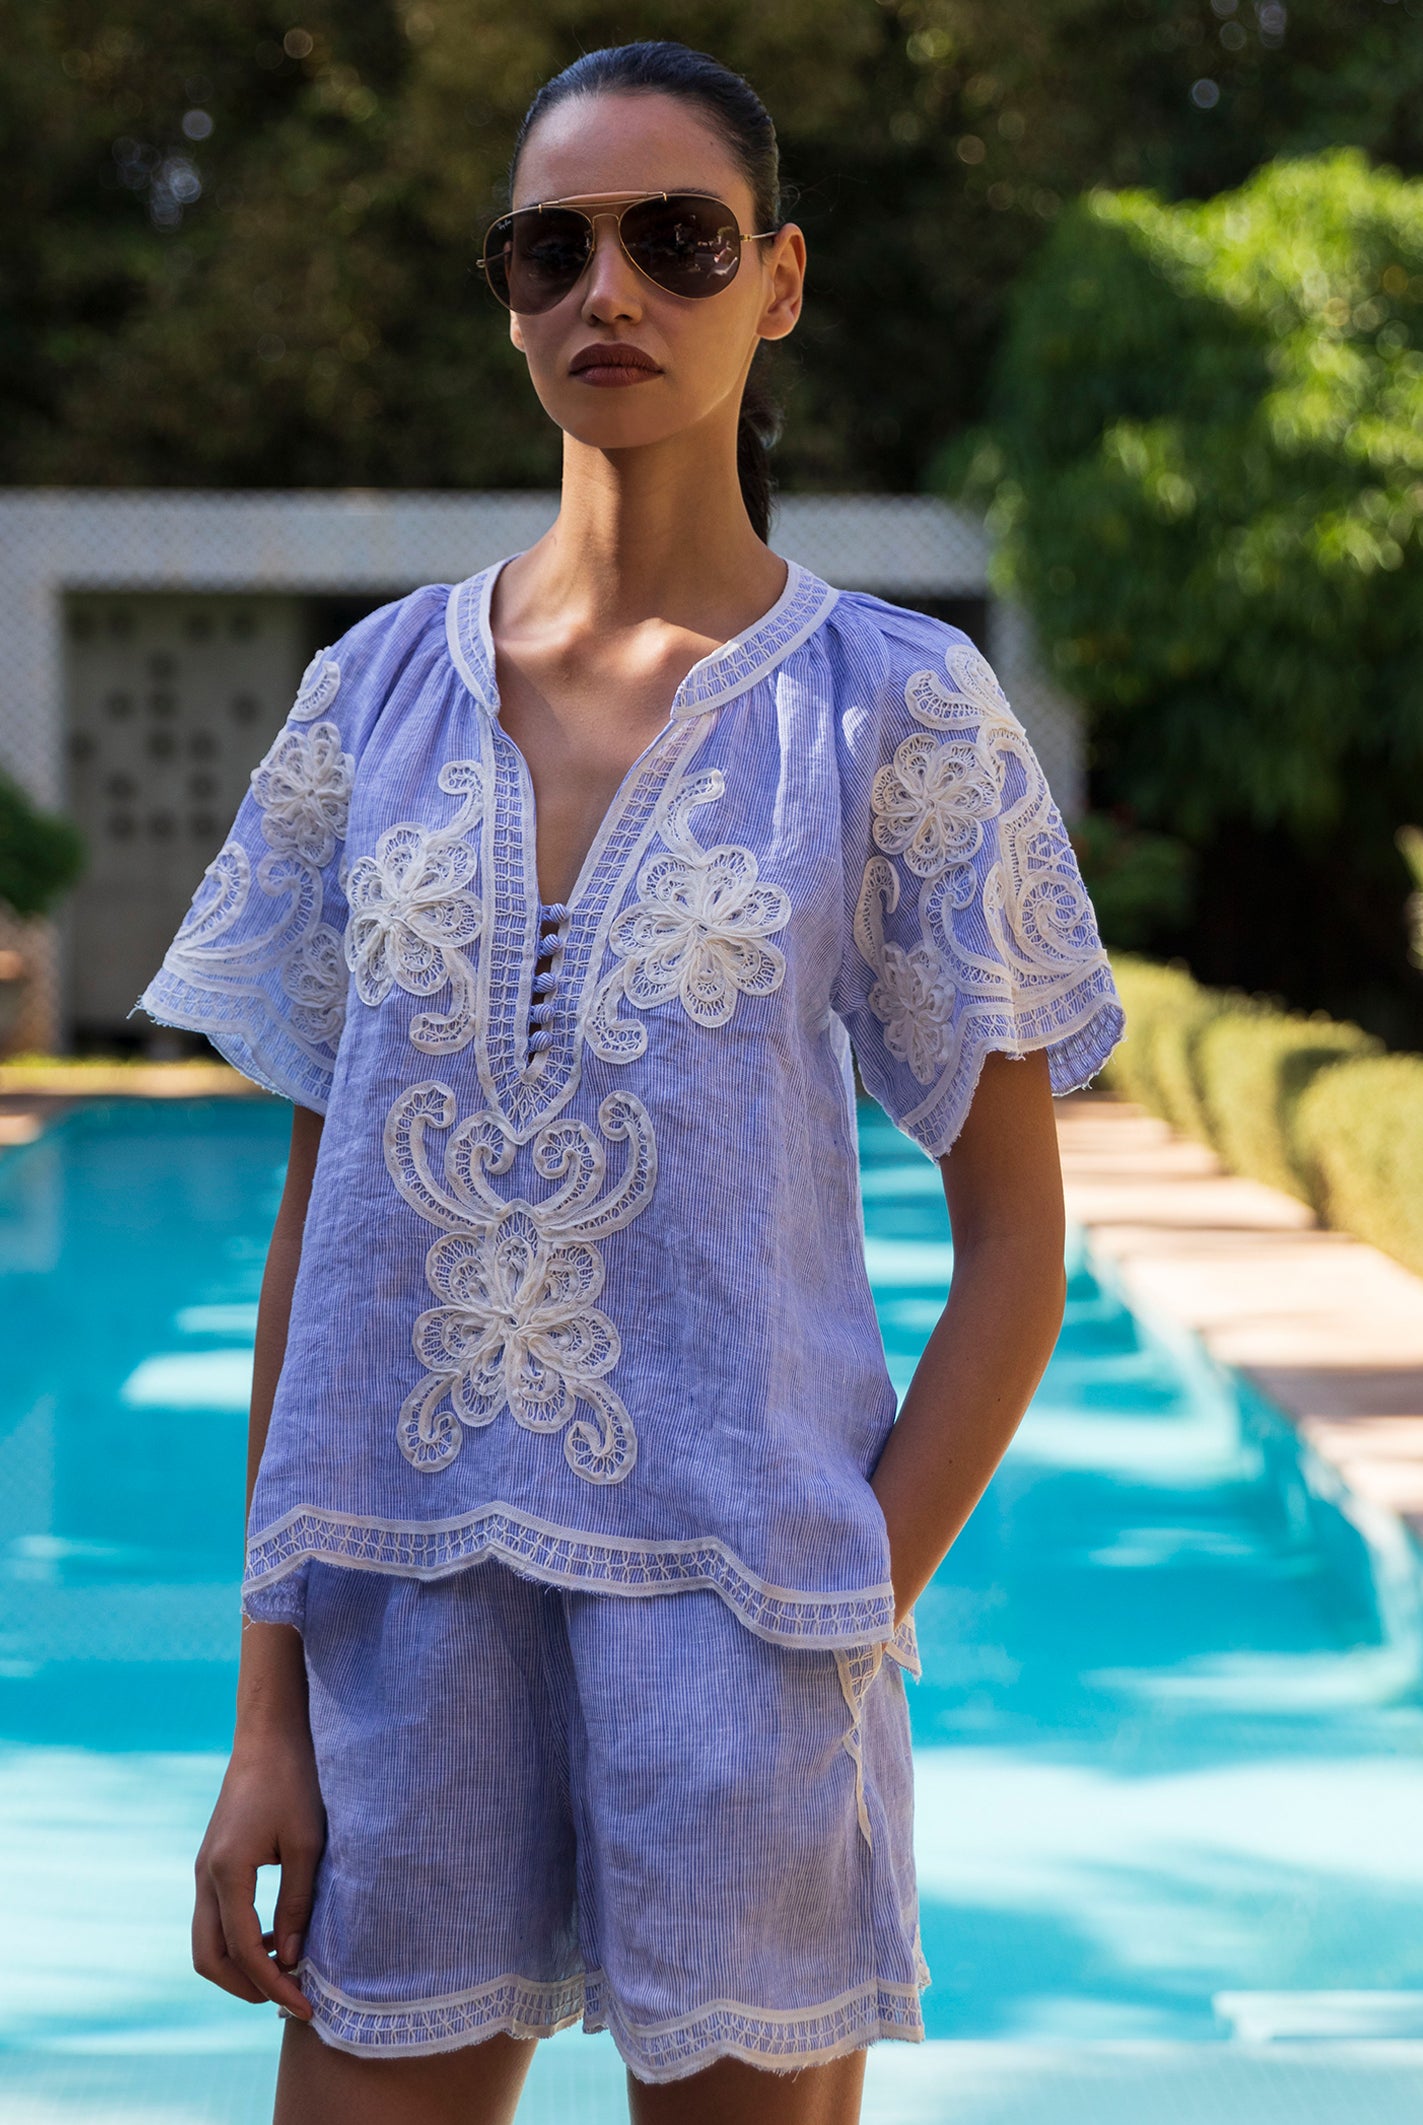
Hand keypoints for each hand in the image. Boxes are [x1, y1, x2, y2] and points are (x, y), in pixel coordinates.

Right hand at [192, 1724, 324, 2020]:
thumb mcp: (306, 1843)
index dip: (274, 1984)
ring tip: (286, 1974)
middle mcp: (205, 1876)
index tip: (305, 2004)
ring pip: (207, 1942)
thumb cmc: (294, 1783)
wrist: (268, 1738)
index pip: (245, 1951)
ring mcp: (203, 1869)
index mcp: (227, 1872)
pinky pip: (214, 1918)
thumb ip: (297, 1902)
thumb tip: (294, 1959)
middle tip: (289, 2000)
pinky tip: (276, 1938)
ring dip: (239, 1967)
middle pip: (209, 1959)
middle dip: (246, 1988)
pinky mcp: (211, 1863)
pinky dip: (237, 1941)